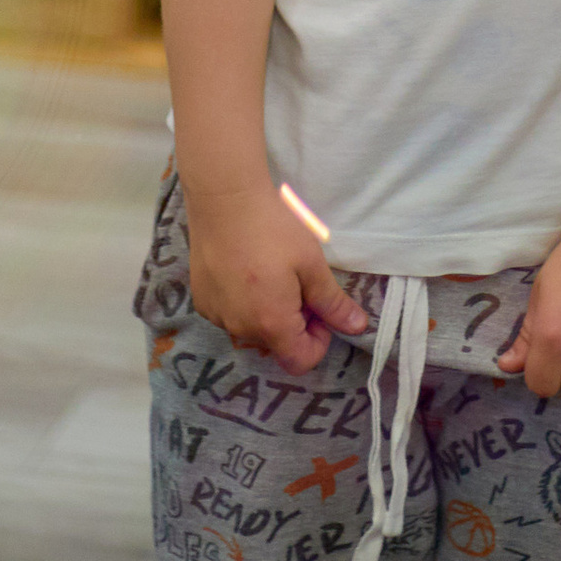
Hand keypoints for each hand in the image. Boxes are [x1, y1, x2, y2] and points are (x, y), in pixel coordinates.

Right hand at [185, 179, 370, 371]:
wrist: (223, 197)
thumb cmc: (273, 228)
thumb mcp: (311, 263)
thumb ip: (332, 302)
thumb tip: (358, 327)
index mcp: (271, 324)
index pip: (300, 362)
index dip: (318, 340)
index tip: (319, 308)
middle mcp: (239, 329)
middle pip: (276, 345)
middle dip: (294, 324)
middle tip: (298, 284)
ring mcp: (216, 315)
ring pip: (252, 330)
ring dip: (268, 313)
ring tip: (271, 273)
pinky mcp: (201, 300)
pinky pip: (231, 315)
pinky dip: (244, 303)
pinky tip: (246, 269)